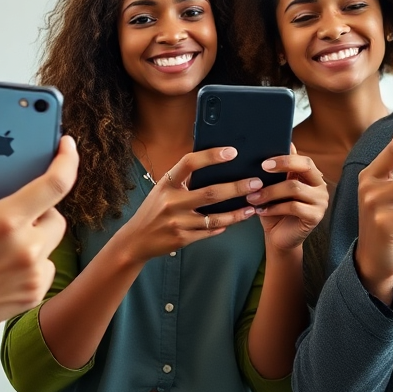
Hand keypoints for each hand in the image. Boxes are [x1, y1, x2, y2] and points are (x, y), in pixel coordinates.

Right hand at [0, 127, 73, 330]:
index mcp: (2, 221)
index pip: (55, 182)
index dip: (67, 159)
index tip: (66, 145)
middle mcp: (24, 249)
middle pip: (55, 213)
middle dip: (39, 206)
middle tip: (12, 206)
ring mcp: (31, 276)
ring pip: (51, 241)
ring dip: (36, 233)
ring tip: (3, 235)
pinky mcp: (31, 296)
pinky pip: (45, 268)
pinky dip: (32, 260)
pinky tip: (3, 261)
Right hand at [112, 147, 260, 265]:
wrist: (136, 240)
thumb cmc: (155, 209)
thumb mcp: (163, 189)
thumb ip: (183, 180)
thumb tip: (214, 164)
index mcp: (166, 183)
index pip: (190, 163)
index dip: (211, 156)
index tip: (232, 152)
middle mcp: (171, 202)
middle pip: (210, 193)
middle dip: (237, 188)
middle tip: (256, 183)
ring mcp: (177, 222)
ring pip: (214, 218)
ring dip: (237, 213)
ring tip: (252, 207)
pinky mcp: (182, 239)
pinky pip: (209, 231)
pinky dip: (223, 226)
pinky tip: (235, 220)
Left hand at [253, 146, 327, 253]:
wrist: (279, 238)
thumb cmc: (275, 210)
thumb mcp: (274, 187)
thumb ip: (276, 171)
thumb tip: (268, 146)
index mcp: (311, 176)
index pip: (303, 159)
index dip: (285, 158)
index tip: (264, 161)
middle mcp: (320, 186)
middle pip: (305, 167)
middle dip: (283, 165)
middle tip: (262, 168)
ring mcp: (320, 202)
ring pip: (295, 188)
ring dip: (270, 191)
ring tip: (253, 197)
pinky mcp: (315, 217)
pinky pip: (293, 207)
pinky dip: (274, 207)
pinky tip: (261, 210)